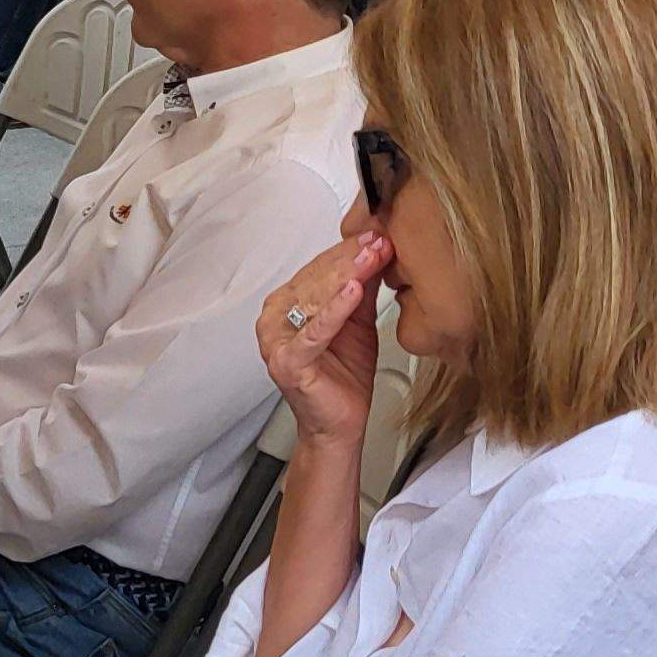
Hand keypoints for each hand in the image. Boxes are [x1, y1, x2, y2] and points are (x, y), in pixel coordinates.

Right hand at [257, 235, 392, 449]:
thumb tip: (377, 248)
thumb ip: (362, 286)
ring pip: (314, 299)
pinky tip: (354, 291)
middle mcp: (276, 319)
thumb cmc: (344, 375)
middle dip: (351, 258)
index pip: (318, 267)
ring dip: (347, 275)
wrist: (341, 422)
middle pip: (316, 279)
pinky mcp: (287, 362)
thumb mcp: (359, 320)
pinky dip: (334, 310)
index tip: (378, 234)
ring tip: (373, 257)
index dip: (349, 250)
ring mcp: (277, 341)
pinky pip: (314, 332)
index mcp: (287, 305)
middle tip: (381, 241)